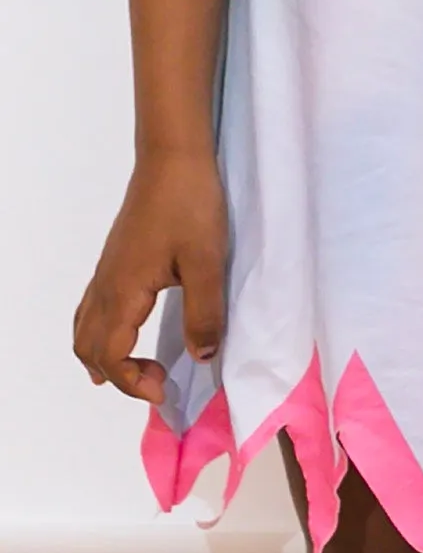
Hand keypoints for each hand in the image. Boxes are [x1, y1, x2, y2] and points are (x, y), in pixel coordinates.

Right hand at [73, 153, 230, 408]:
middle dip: (118, 375)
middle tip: (159, 382)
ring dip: (104, 356)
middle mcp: (105, 286)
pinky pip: (92, 309)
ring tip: (137, 371)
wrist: (172, 160)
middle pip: (88, 347)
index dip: (132, 381)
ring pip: (84, 328)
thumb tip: (202, 356)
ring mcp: (106, 272)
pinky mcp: (114, 261)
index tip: (165, 392)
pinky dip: (100, 334)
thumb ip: (204, 312)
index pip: (109, 354)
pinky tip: (124, 333)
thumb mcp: (208, 263)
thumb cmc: (191, 206)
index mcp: (123, 292)